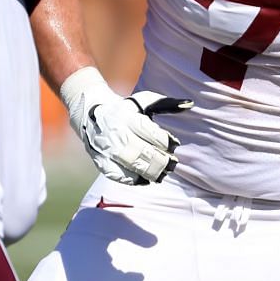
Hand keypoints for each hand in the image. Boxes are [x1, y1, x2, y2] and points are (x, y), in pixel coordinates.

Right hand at [60, 67, 190, 186]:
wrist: (90, 113)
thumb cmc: (126, 108)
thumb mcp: (144, 101)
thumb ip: (167, 104)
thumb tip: (190, 104)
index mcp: (126, 116)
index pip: (149, 132)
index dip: (165, 141)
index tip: (174, 145)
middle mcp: (115, 133)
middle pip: (141, 151)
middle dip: (160, 161)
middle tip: (172, 164)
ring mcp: (107, 148)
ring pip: (130, 165)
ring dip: (149, 172)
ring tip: (162, 174)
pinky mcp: (101, 160)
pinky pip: (118, 175)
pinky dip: (133, 179)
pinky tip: (145, 179)